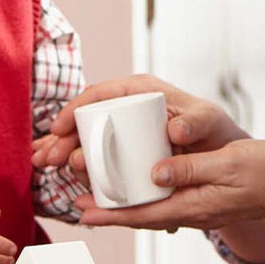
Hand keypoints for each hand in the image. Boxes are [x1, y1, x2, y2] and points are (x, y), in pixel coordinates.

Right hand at [31, 74, 247, 173]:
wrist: (220, 155)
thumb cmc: (215, 131)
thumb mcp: (209, 121)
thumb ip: (196, 122)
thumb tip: (175, 130)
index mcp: (141, 90)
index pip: (100, 93)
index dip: (75, 108)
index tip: (59, 128)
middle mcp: (127, 107)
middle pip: (86, 118)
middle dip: (61, 137)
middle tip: (48, 158)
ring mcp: (122, 130)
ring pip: (84, 137)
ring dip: (61, 150)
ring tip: (44, 164)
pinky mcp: (123, 151)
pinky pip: (93, 154)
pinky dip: (73, 161)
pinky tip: (57, 173)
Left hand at [74, 138, 264, 231]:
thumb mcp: (228, 164)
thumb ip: (191, 168)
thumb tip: (156, 172)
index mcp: (195, 205)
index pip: (144, 213)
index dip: (111, 215)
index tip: (82, 212)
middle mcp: (191, 212)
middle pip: (142, 216)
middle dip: (108, 213)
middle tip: (77, 204)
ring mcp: (198, 210)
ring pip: (152, 211)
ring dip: (123, 207)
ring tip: (97, 197)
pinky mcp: (203, 202)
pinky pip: (166, 204)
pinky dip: (144, 199)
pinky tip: (136, 189)